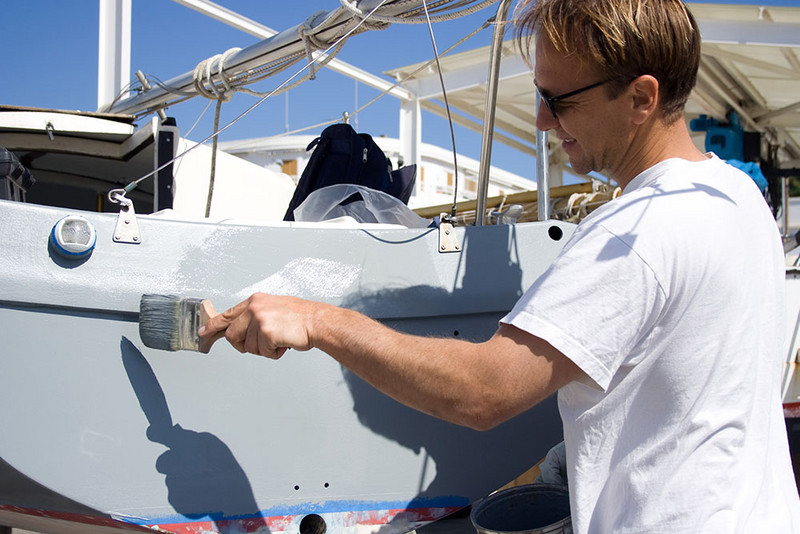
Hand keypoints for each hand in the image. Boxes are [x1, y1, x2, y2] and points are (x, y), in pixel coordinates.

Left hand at [198, 293, 315, 358]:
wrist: (317, 321)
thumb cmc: (300, 318)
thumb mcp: (273, 309)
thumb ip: (254, 316)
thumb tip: (239, 330)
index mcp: (255, 301)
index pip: (227, 314)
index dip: (213, 325)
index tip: (203, 332)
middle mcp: (254, 308)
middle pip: (232, 335)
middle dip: (245, 345)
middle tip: (263, 343)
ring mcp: (259, 319)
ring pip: (248, 347)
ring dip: (264, 349)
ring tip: (279, 339)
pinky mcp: (266, 331)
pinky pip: (262, 352)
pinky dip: (274, 353)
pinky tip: (284, 343)